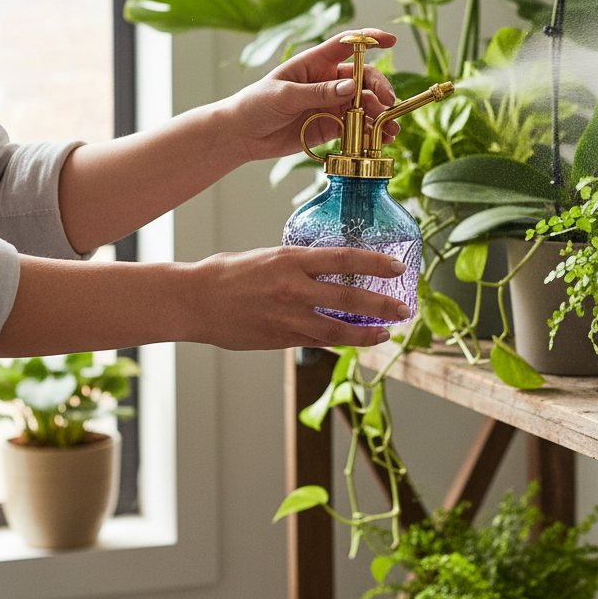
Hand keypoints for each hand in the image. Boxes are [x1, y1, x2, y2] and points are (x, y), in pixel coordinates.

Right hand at [0, 246, 410, 356]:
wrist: (193, 300)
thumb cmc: (229, 273)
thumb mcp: (268, 256)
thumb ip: (300, 265)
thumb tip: (331, 269)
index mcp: (290, 259)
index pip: (344, 258)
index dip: (375, 264)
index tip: (397, 267)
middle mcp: (292, 288)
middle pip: (349, 297)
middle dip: (382, 304)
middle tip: (404, 307)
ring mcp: (287, 317)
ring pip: (338, 329)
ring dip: (367, 332)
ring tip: (387, 332)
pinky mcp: (279, 339)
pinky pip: (317, 342)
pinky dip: (340, 342)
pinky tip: (355, 341)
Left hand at [224, 29, 401, 162]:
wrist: (243, 135)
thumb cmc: (257, 104)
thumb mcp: (285, 95)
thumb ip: (318, 92)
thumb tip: (351, 88)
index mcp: (316, 62)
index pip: (348, 44)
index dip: (371, 38)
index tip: (391, 39)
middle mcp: (329, 81)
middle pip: (364, 78)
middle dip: (380, 89)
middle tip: (389, 103)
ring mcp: (332, 104)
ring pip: (365, 105)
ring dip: (381, 115)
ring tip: (390, 129)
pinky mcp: (332, 126)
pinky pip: (358, 127)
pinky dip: (372, 133)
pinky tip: (381, 139)